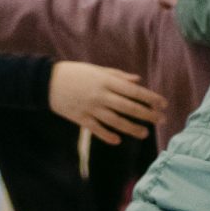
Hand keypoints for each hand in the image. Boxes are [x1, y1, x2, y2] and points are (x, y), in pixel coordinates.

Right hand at [47, 61, 163, 143]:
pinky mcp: (79, 118)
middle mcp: (100, 95)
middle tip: (162, 121)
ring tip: (145, 133)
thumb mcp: (97, 70)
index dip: (150, 98)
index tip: (164, 104)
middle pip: (129, 107)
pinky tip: (118, 140)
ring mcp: (90, 108)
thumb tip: (138, 81)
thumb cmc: (75, 73)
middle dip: (147, 115)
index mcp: (106, 81)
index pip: (134, 92)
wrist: (45, 81)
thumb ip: (118, 76)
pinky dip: (107, 135)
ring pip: (115, 121)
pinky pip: (96, 129)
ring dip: (131, 128)